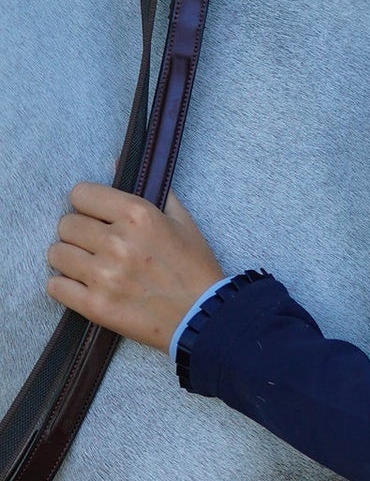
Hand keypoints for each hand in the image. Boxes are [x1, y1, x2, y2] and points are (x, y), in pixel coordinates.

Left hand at [45, 185, 224, 352]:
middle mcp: (118, 242)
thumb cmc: (194, 267)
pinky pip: (54, 287)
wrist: (203, 317)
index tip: (96, 215)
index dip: (88, 204)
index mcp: (139, 215)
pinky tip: (82, 286)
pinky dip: (65, 286)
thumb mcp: (181, 220)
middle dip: (79, 232)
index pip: (81, 194)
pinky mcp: (96, 307)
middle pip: (66, 224)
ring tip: (88, 265)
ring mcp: (104, 276)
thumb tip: (114, 163)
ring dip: (69, 258)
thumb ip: (149, 188)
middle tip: (95, 243)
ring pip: (56, 253)